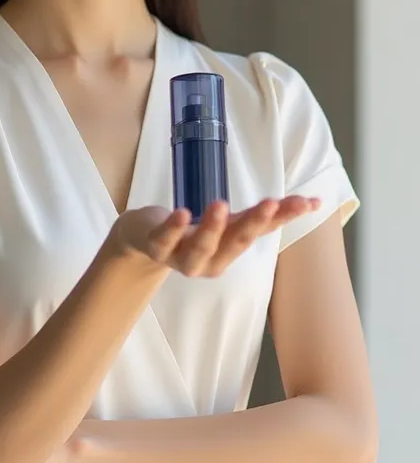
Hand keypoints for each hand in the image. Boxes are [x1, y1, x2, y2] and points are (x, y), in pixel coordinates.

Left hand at [109, 196, 320, 278]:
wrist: (146, 240)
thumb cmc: (197, 230)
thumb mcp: (232, 221)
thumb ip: (269, 215)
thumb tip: (316, 202)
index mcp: (232, 251)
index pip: (261, 231)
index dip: (283, 217)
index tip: (305, 202)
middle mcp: (211, 260)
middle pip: (235, 243)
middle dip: (253, 223)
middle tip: (271, 203)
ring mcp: (182, 257)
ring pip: (200, 248)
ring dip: (212, 227)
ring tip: (221, 204)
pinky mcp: (156, 247)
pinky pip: (165, 239)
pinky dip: (173, 227)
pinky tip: (182, 213)